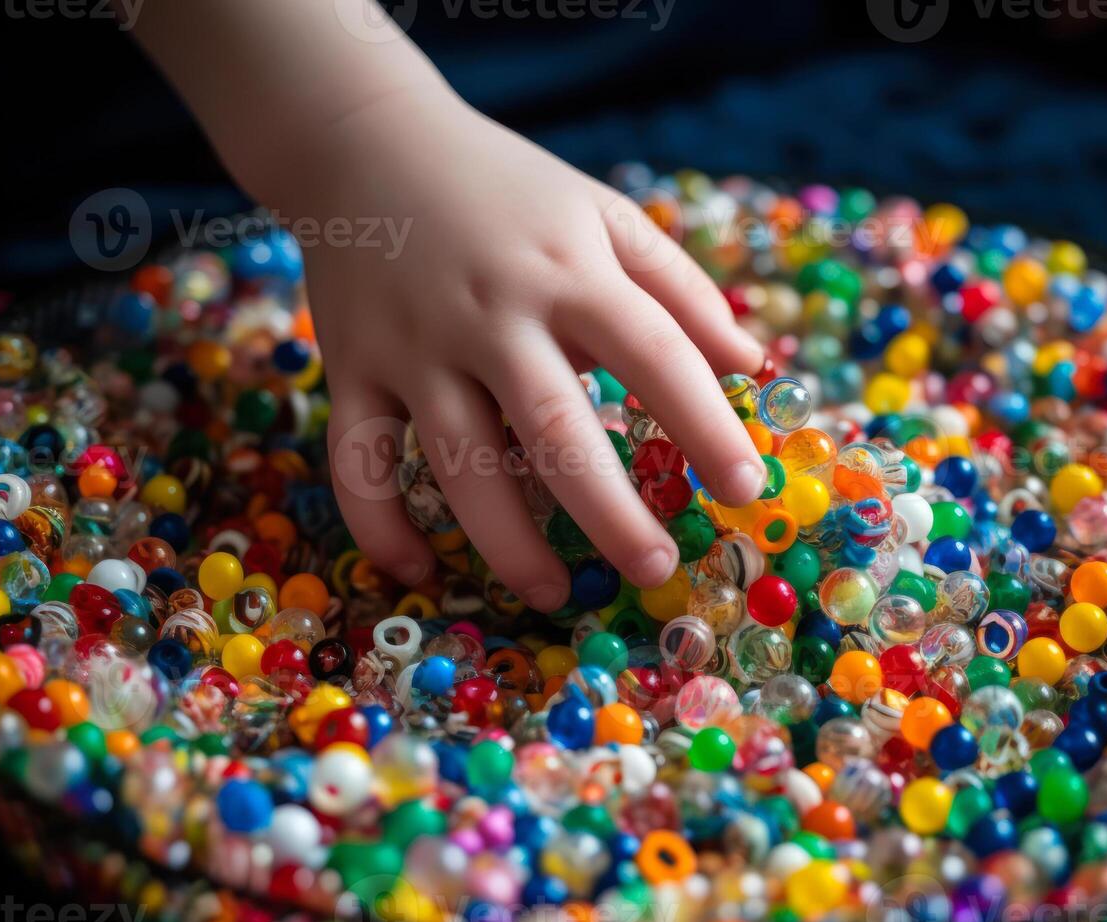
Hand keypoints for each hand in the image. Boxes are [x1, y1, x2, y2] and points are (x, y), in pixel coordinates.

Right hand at [281, 84, 766, 608]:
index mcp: (569, 271)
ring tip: (552, 592)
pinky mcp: (350, 369)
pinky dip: (379, 526)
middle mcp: (492, 314)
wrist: (366, 143)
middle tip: (656, 568)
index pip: (656, 357)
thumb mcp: (604, 216)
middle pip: (554, 429)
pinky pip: (357, 462)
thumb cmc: (509, 193)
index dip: (707, 426)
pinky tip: (418, 571)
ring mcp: (413, 346)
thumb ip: (681, 291)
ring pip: (456, 462)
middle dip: (610, 512)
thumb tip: (756, 366)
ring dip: (505, 541)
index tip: (748, 489)